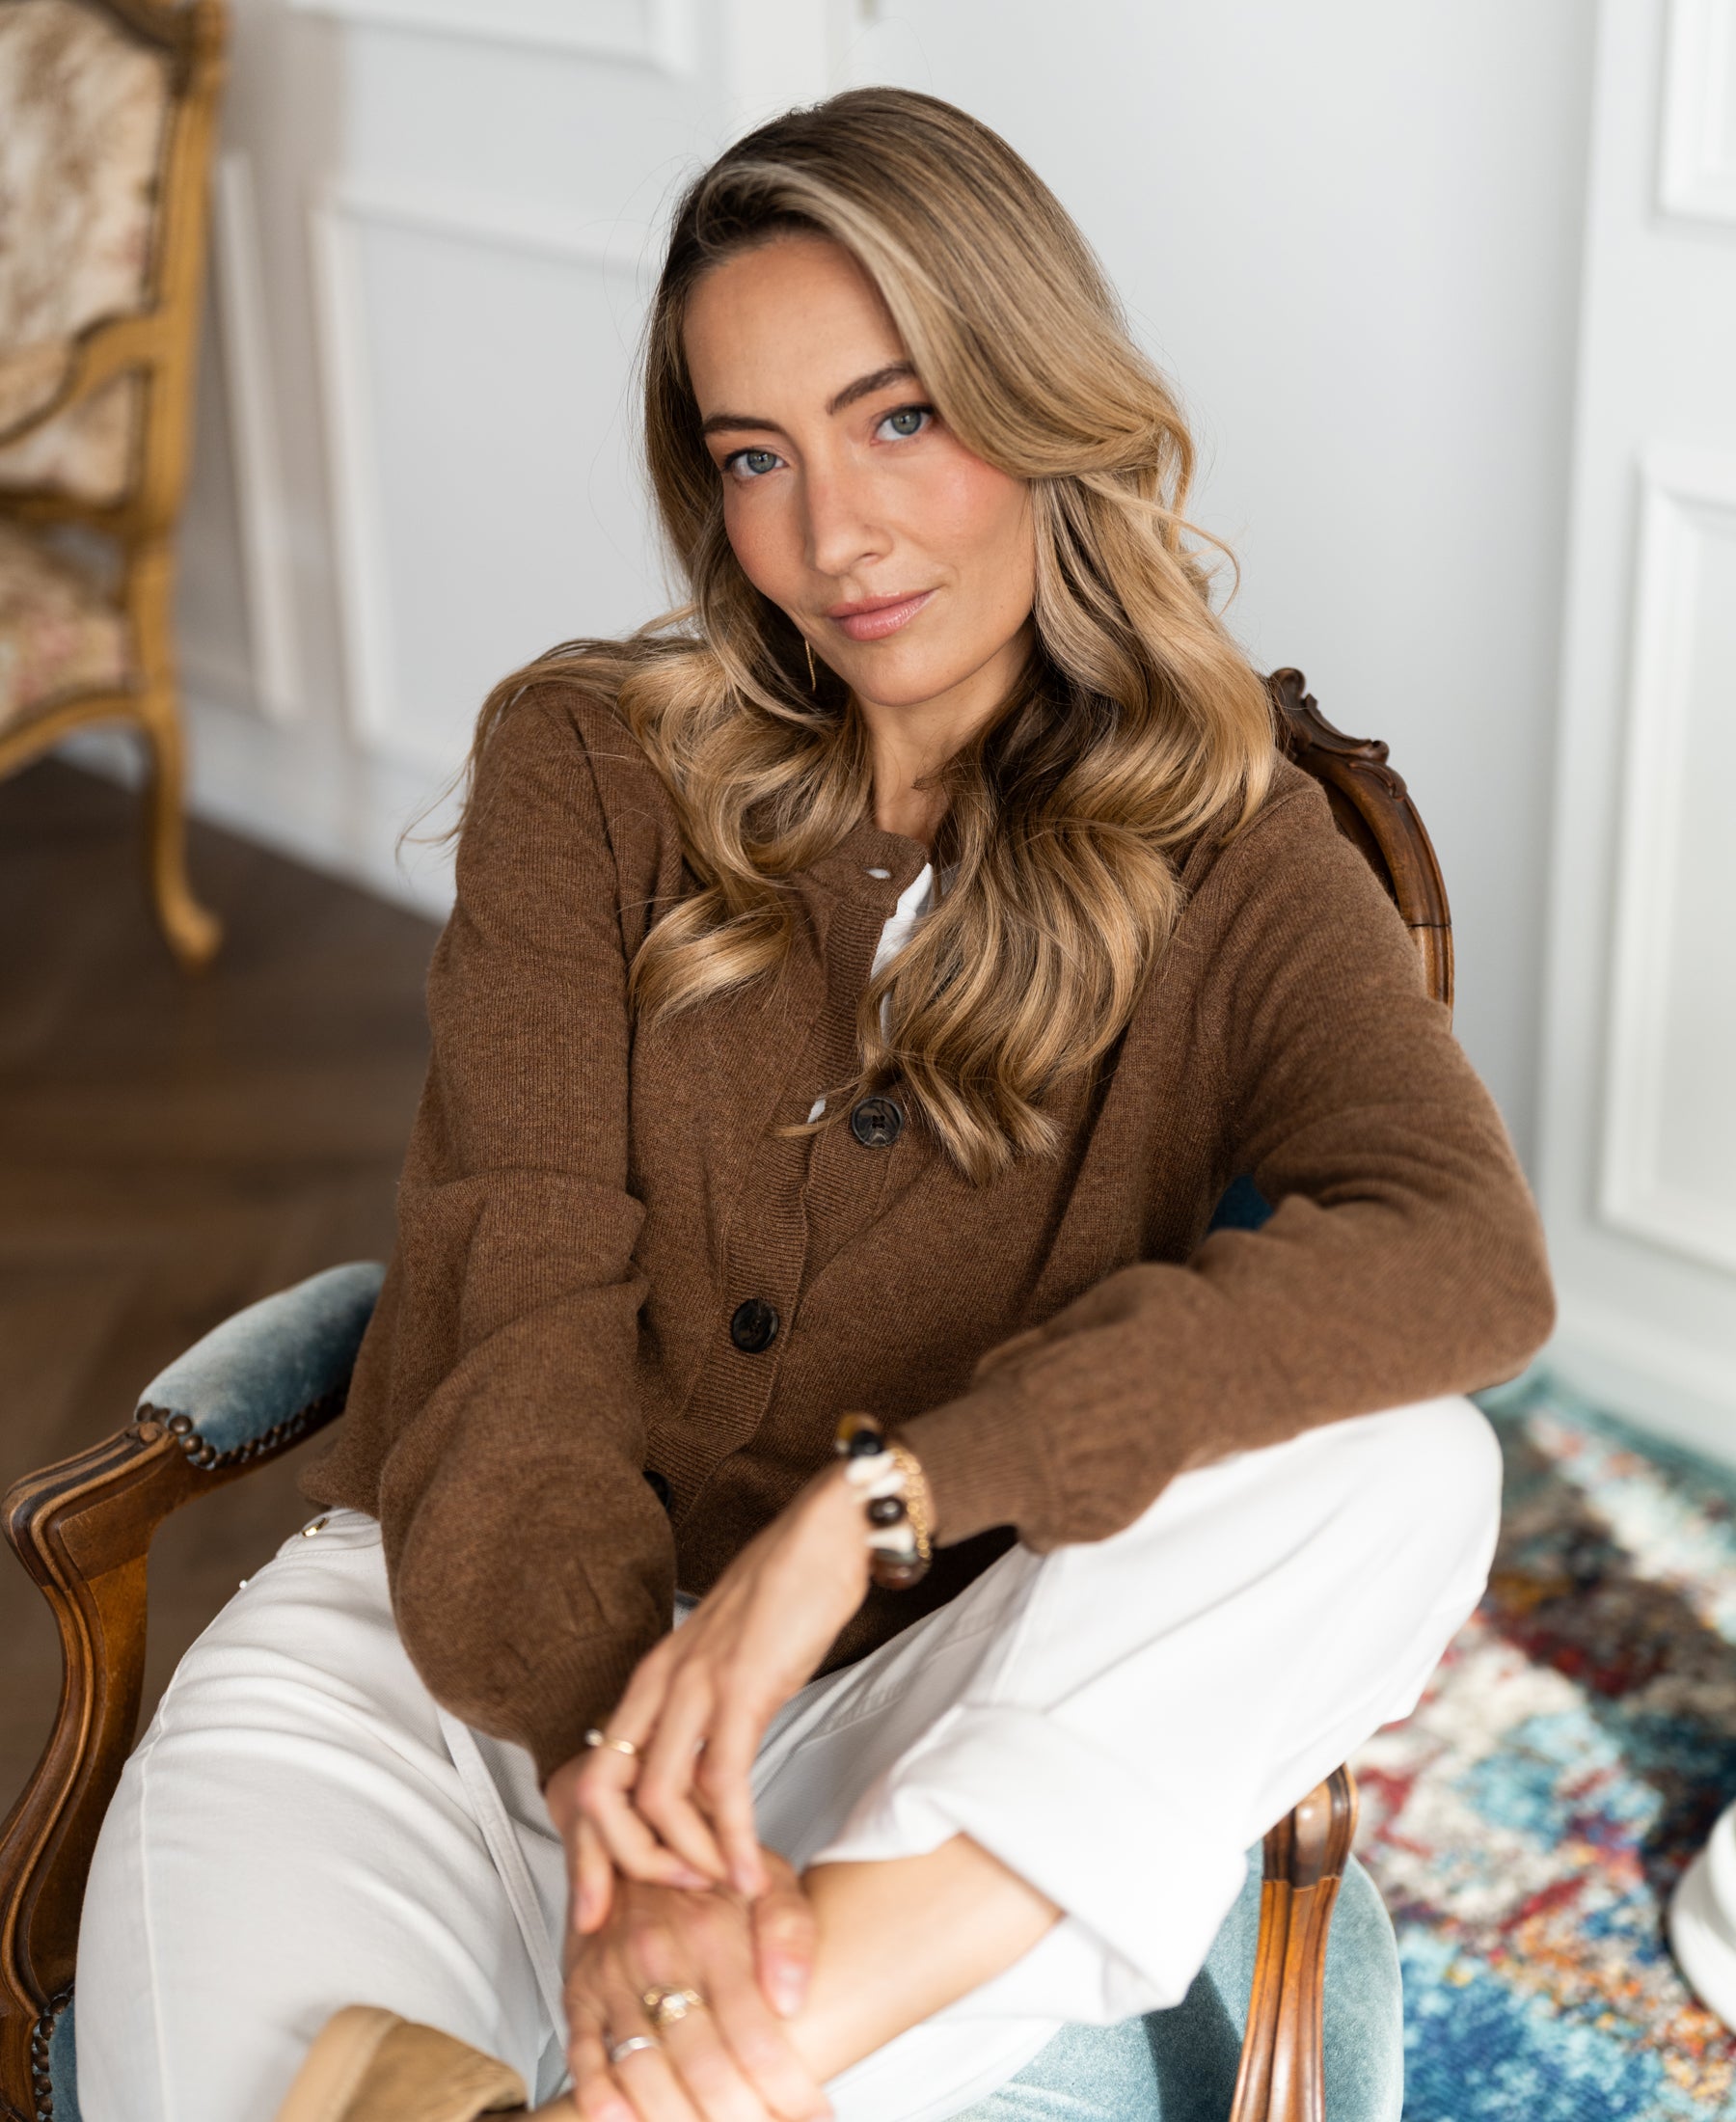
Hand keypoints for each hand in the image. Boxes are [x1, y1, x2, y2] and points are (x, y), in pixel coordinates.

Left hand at [559, 1467, 867, 1914]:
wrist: (825, 1535)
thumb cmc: (785, 1597)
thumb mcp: (728, 1666)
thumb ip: (707, 1720)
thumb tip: (705, 1786)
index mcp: (649, 1679)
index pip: (594, 1775)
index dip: (587, 1848)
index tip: (596, 1906)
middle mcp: (659, 1683)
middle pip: (604, 1795)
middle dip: (621, 1865)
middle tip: (656, 1908)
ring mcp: (696, 1685)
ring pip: (657, 1799)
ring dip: (686, 1859)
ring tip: (719, 1887)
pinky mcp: (742, 1689)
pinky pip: (722, 1782)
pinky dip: (731, 1838)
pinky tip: (750, 1871)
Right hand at [563, 1854, 830, 2121]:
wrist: (634, 1826)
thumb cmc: (707, 1864)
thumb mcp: (769, 1877)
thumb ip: (790, 1932)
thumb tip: (792, 1998)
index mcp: (713, 1932)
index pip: (756, 2034)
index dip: (789, 2087)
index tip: (816, 2113)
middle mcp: (661, 1956)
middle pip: (705, 2066)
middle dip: (743, 2116)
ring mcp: (616, 1977)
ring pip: (645, 2072)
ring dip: (680, 2120)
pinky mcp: (580, 1990)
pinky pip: (583, 2055)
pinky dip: (601, 2098)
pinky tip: (627, 2121)